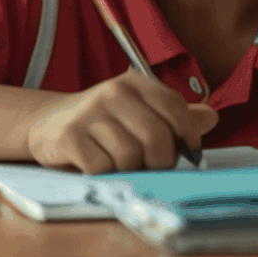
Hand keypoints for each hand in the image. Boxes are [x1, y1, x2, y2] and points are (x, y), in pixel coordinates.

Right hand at [22, 68, 217, 173]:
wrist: (47, 124)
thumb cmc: (102, 123)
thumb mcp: (138, 112)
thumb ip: (174, 117)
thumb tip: (210, 118)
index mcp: (135, 83)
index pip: (176, 109)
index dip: (188, 137)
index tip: (188, 153)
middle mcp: (113, 92)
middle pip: (156, 138)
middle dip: (158, 161)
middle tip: (148, 165)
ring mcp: (89, 112)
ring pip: (130, 156)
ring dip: (127, 169)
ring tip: (116, 161)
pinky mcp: (69, 136)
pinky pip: (102, 167)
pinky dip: (103, 173)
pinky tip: (94, 163)